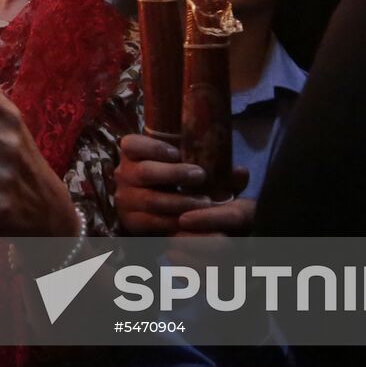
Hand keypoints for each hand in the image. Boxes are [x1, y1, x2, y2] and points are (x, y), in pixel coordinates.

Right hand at [115, 134, 250, 235]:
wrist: (149, 206)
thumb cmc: (173, 178)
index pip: (132, 144)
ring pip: (150, 200)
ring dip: (179, 201)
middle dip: (174, 174)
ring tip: (204, 203)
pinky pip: (151, 222)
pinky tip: (190, 220)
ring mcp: (125, 198)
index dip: (153, 147)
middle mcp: (123, 173)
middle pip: (145, 172)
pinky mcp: (131, 221)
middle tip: (200, 176)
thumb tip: (242, 173)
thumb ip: (214, 168)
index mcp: (132, 153)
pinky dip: (172, 221)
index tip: (177, 153)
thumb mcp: (186, 166)